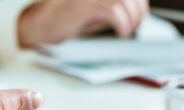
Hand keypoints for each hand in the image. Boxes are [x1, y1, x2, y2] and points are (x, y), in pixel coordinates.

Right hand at [18, 0, 148, 47]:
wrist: (44, 22)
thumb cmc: (68, 16)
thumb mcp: (97, 7)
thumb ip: (115, 5)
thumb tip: (138, 10)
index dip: (140, 2)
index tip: (140, 12)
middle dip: (138, 11)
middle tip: (134, 25)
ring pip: (124, 2)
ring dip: (131, 20)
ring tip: (125, 30)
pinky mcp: (86, 4)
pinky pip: (114, 12)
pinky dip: (122, 25)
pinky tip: (120, 32)